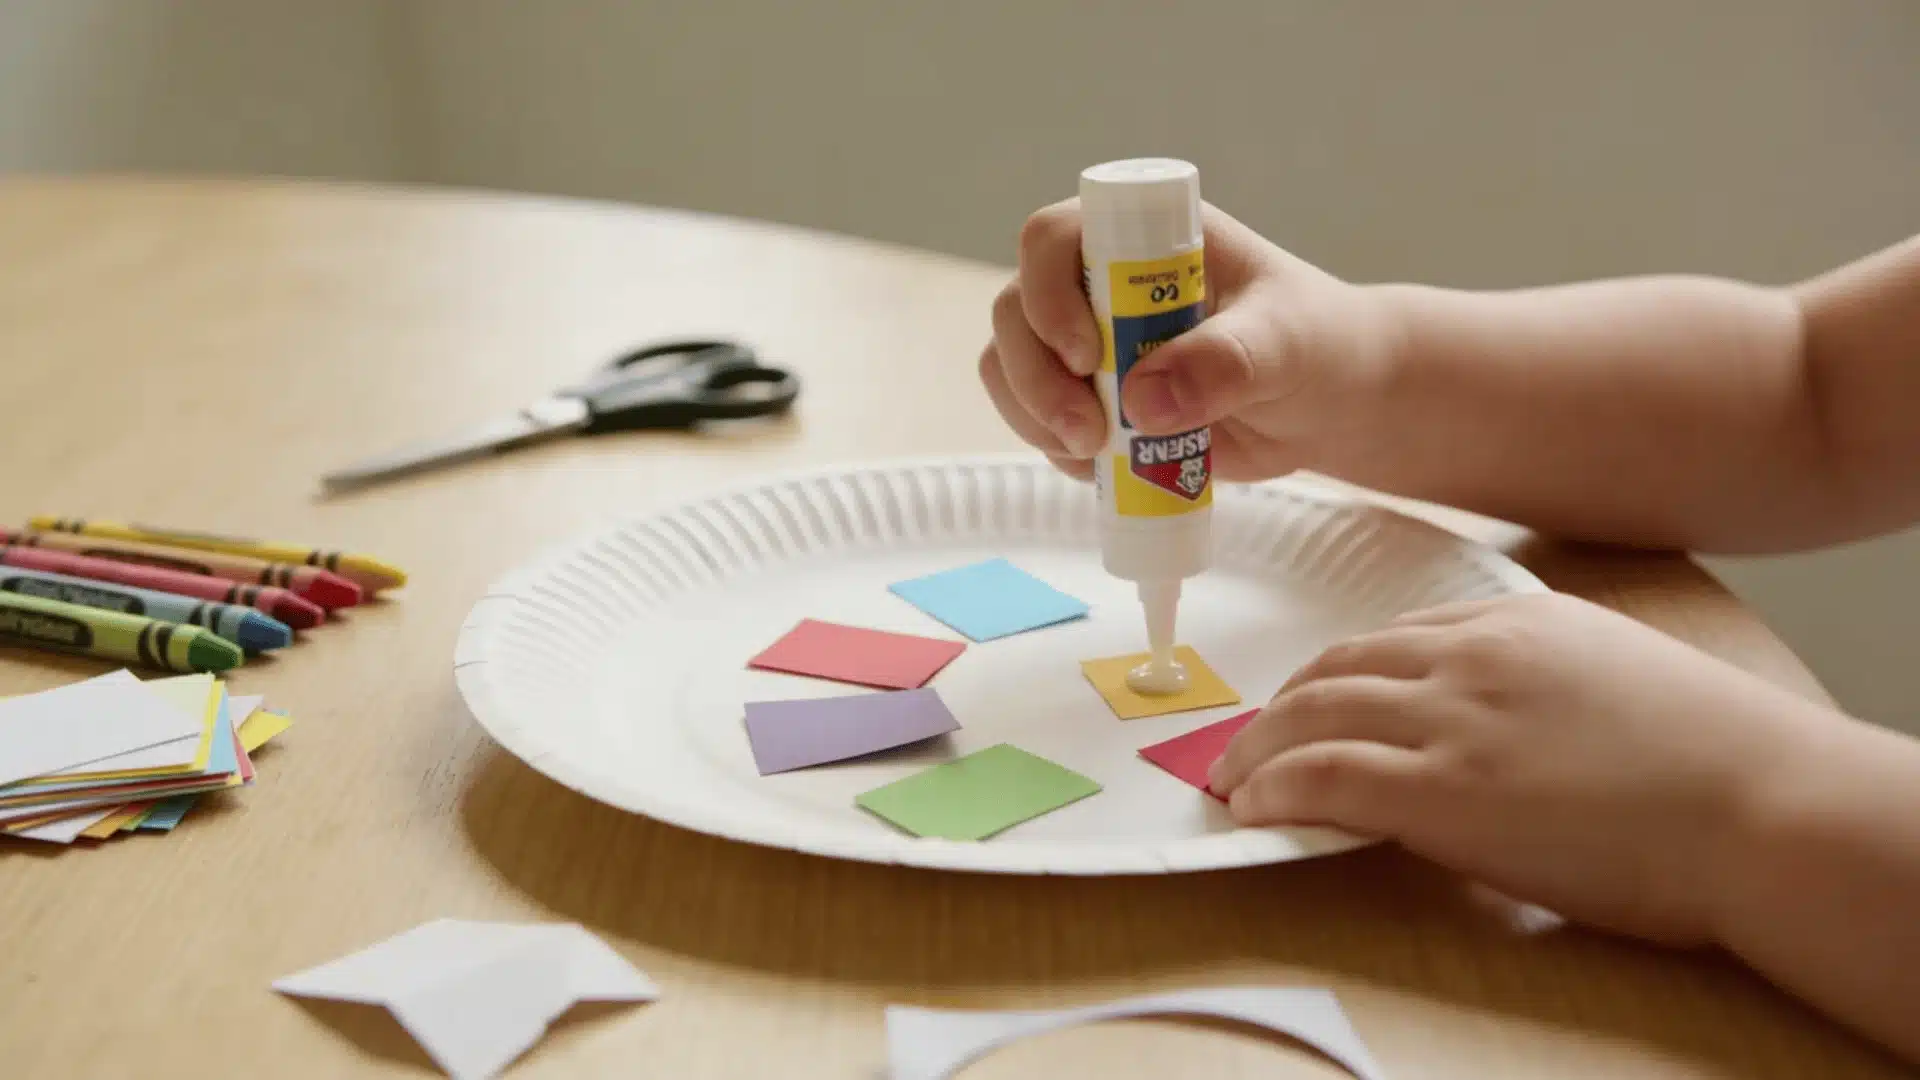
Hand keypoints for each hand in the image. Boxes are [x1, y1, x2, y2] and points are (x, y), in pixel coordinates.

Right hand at [978, 199, 1393, 481]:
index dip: (1048, 294)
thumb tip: (1140, 401)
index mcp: (1145, 238)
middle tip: (1089, 433)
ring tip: (1096, 457)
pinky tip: (1104, 468)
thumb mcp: (1284, 346)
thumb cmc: (1315, 345)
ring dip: (1034, 416)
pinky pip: (1033, 417)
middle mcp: (1100, 281)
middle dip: (1035, 377)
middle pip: (1016, 310)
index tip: (1086, 355)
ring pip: (1009, 366)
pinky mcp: (1088, 397)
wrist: (1330, 402)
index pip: (1054, 238)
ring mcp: (1085, 340)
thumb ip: (1224, 363)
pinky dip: (1053, 447)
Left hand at [1208, 592, 1823, 945]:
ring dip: (1257, 749)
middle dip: (1280, 707)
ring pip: (1313, 714)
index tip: (1310, 703)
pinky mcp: (1443, 792)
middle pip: (1336, 667)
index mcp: (1519, 621)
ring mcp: (1453, 719)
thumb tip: (1505, 725)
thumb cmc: (1723, 763)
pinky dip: (1274, 790)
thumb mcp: (1621, 679)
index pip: (1395, 636)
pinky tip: (1253, 809)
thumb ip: (1546, 683)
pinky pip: (1323, 778)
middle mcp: (1473, 656)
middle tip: (1248, 741)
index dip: (1337, 675)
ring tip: (1231, 779)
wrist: (1767, 806)